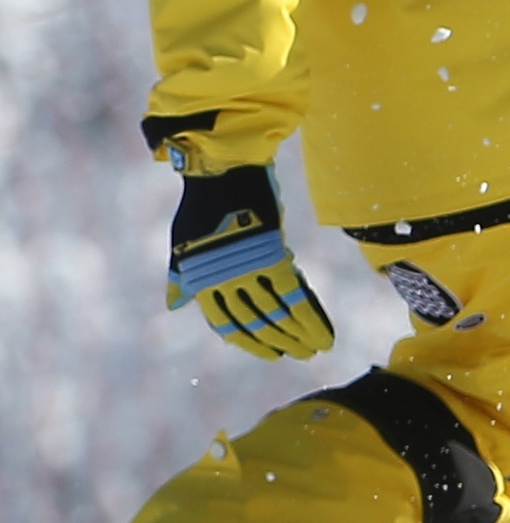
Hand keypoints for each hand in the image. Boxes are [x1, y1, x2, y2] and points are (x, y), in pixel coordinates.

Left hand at [166, 164, 334, 360]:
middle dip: (281, 342)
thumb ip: (180, 277)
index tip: (270, 353)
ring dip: (300, 336)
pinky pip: (294, 295)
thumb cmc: (201, 202)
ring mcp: (246, 269)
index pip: (225, 325)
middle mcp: (222, 281)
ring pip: (277, 314)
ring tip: (318, 348)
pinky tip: (324, 332)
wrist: (221, 168)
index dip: (249, 342)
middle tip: (302, 354)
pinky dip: (311, 317)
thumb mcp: (182, 244)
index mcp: (200, 282)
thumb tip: (173, 304)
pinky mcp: (271, 255)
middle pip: (256, 323)